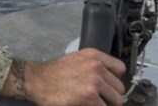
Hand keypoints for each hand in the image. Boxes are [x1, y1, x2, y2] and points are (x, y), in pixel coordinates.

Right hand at [1, 48, 125, 105]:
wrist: (37, 81)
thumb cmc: (54, 73)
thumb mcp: (76, 60)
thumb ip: (94, 66)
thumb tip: (109, 81)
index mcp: (93, 56)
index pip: (120, 69)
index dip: (114, 80)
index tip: (108, 87)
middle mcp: (96, 67)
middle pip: (119, 88)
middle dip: (110, 96)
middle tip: (96, 98)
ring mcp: (93, 82)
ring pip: (116, 101)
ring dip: (104, 104)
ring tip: (90, 102)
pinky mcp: (90, 98)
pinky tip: (84, 104)